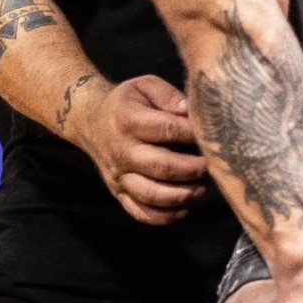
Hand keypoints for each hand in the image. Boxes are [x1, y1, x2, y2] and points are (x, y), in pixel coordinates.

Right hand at [73, 75, 210, 224]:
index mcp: (128, 120)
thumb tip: (189, 110)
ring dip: (181, 196)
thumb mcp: (145, 86)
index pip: (167, 130)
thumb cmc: (126, 103)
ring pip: (151, 194)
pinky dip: (163, 217)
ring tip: (201, 189)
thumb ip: (169, 95)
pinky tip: (184, 209)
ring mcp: (118, 174)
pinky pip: (139, 211)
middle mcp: (122, 150)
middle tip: (211, 167)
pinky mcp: (118, 191)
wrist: (90, 121)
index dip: (192, 135)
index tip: (211, 137)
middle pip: (161, 167)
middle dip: (192, 170)